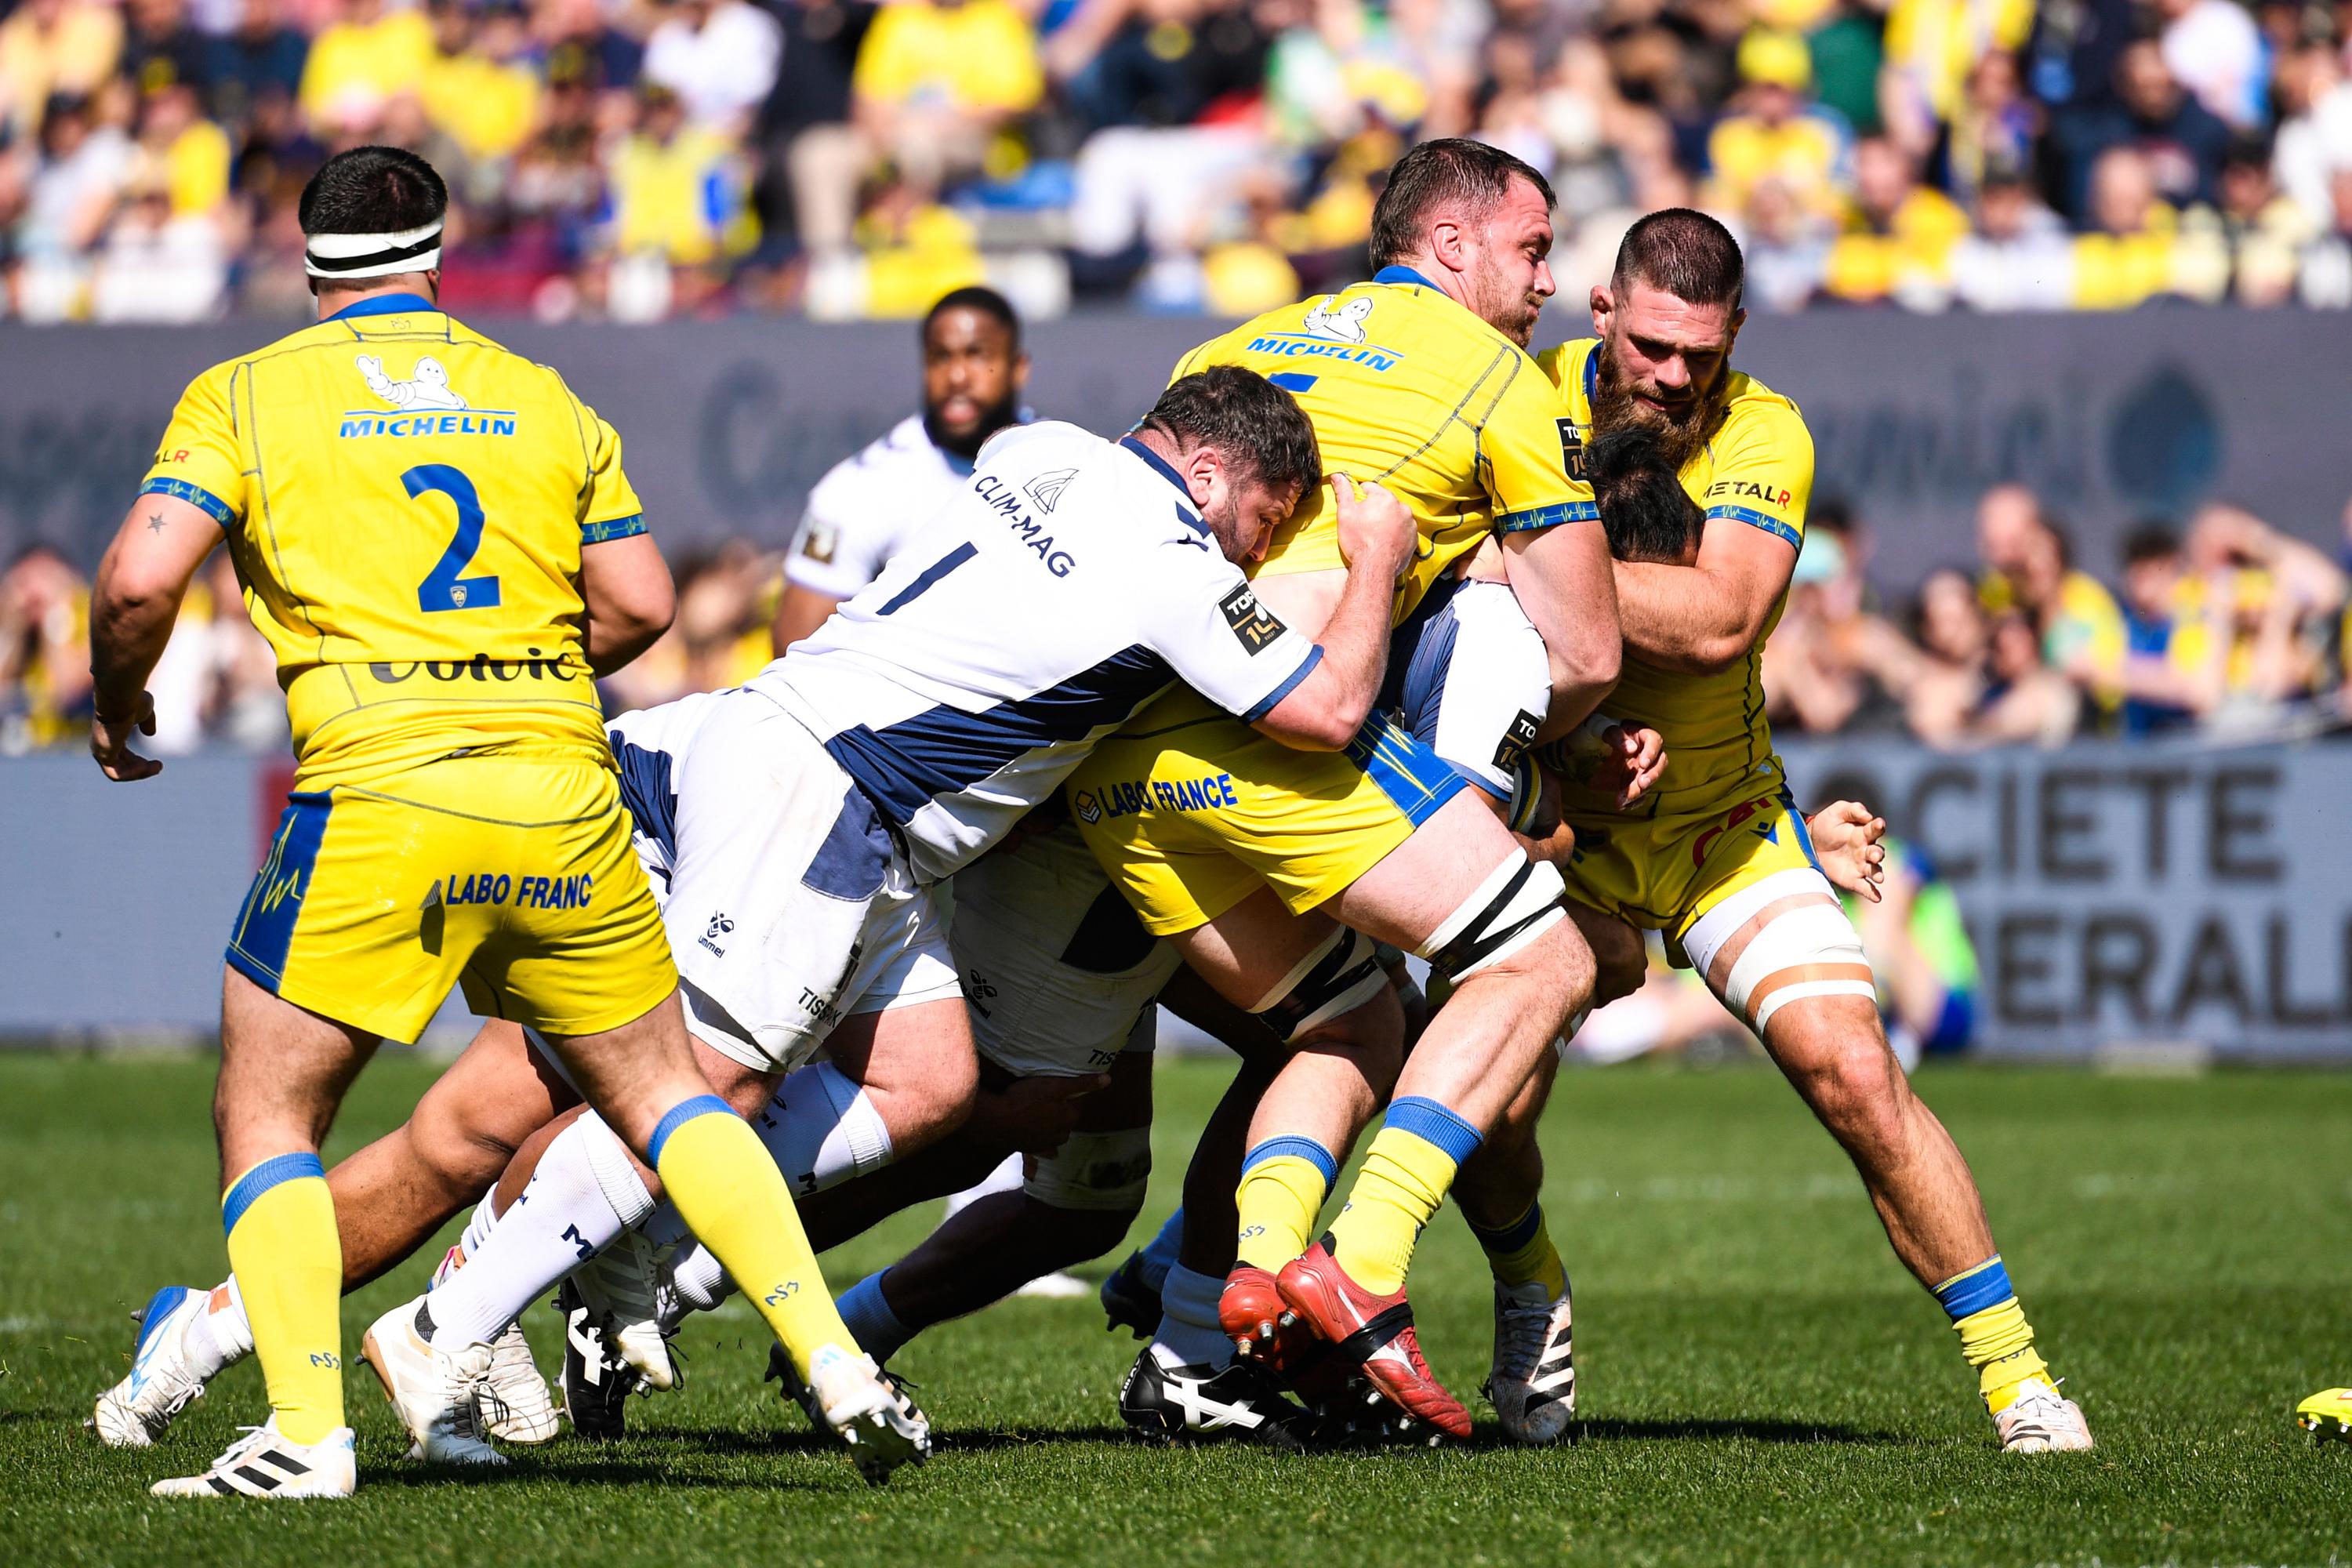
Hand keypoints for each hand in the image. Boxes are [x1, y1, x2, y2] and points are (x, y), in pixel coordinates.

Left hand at [91, 690, 160, 781]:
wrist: (121, 697)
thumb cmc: (132, 701)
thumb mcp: (145, 711)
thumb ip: (147, 722)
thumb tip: (150, 733)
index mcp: (111, 735)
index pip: (123, 756)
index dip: (140, 762)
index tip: (158, 763)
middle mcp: (102, 744)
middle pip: (121, 766)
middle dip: (142, 769)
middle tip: (159, 766)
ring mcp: (100, 750)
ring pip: (118, 772)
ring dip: (139, 773)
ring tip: (155, 767)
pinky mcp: (103, 754)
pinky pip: (115, 774)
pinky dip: (132, 774)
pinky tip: (146, 767)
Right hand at [973, 1072, 1112, 1156]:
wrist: (996, 1121)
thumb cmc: (1025, 1099)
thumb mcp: (1055, 1085)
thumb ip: (1082, 1084)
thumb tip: (1108, 1080)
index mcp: (1069, 1118)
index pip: (1075, 1104)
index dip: (1066, 1095)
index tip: (1055, 1087)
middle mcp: (1061, 1135)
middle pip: (1065, 1120)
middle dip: (1059, 1111)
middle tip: (1044, 1098)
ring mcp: (1045, 1144)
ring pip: (1054, 1133)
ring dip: (1050, 1125)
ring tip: (1036, 1113)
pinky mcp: (1031, 1149)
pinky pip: (1042, 1147)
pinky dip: (1042, 1143)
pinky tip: (1037, 1137)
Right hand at [1329, 472, 1412, 582]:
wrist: (1375, 568)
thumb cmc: (1359, 540)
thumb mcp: (1345, 514)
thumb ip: (1343, 492)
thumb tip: (1338, 475)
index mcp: (1384, 497)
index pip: (1369, 488)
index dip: (1359, 498)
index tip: (1355, 512)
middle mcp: (1401, 507)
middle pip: (1384, 502)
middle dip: (1375, 510)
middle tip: (1364, 526)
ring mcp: (1410, 523)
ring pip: (1395, 516)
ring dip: (1387, 522)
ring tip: (1375, 536)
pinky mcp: (1414, 538)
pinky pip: (1403, 530)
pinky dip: (1396, 534)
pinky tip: (1385, 543)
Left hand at [1543, 716, 1665, 809]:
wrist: (1582, 750)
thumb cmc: (1593, 733)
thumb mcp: (1599, 728)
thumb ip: (1615, 736)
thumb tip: (1632, 748)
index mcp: (1640, 734)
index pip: (1654, 741)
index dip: (1651, 753)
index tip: (1642, 764)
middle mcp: (1644, 751)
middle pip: (1659, 763)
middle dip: (1652, 775)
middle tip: (1641, 784)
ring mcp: (1640, 769)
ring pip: (1648, 782)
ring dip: (1638, 791)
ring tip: (1622, 798)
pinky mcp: (1632, 782)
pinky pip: (1639, 795)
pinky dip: (1632, 802)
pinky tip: (1621, 804)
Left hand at [1805, 800, 1884, 900]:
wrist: (1808, 841)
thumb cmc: (1826, 824)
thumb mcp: (1837, 811)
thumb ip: (1853, 810)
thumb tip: (1868, 815)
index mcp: (1864, 833)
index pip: (1874, 830)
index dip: (1878, 826)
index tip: (1879, 824)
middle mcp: (1865, 850)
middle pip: (1877, 852)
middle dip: (1878, 854)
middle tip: (1875, 855)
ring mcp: (1860, 865)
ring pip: (1873, 870)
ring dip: (1878, 874)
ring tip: (1879, 878)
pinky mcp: (1852, 879)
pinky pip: (1864, 887)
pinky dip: (1872, 892)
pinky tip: (1877, 898)